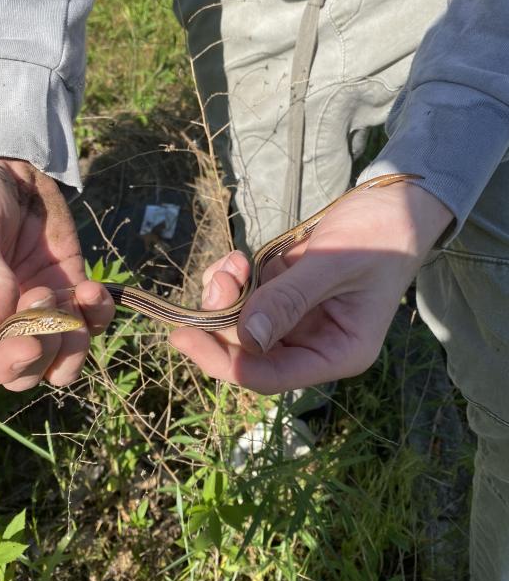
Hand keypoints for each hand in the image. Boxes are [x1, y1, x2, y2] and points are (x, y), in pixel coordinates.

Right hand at [0, 158, 113, 389]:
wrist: (5, 164)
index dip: (1, 367)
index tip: (29, 344)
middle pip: (23, 372)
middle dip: (42, 345)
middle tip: (44, 297)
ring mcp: (33, 314)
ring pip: (61, 362)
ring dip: (74, 341)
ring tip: (70, 294)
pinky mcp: (67, 294)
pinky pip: (91, 325)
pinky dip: (98, 315)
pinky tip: (92, 288)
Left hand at [170, 181, 452, 393]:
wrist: (393, 205)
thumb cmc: (381, 234)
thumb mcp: (336, 262)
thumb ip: (291, 298)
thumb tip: (248, 337)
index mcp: (337, 352)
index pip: (271, 376)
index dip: (226, 362)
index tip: (186, 336)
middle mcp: (312, 344)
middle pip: (247, 353)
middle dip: (220, 320)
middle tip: (218, 280)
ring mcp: (294, 320)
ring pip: (237, 325)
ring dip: (223, 296)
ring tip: (233, 262)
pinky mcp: (281, 295)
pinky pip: (242, 299)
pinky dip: (229, 280)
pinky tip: (236, 259)